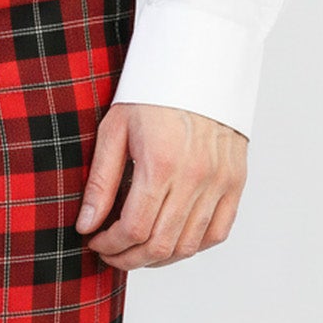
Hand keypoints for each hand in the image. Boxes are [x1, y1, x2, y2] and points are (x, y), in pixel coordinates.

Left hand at [75, 102, 247, 268]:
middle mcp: (196, 176)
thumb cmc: (153, 94)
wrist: (201, 64)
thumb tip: (87, 225)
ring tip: (136, 250)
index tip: (95, 242)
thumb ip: (101, 182)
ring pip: (188, 246)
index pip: (133, 229)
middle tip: (111, 254)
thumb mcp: (114, 130)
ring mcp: (220, 181)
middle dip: (128, 258)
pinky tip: (170, 241)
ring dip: (157, 258)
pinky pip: (217, 232)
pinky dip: (192, 246)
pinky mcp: (236, 181)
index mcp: (162, 164)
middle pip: (160, 244)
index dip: (110, 246)